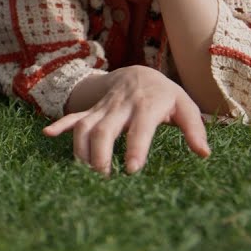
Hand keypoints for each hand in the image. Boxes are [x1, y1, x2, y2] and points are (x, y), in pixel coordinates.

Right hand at [43, 66, 210, 174]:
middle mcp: (121, 106)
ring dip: (81, 149)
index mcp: (147, 106)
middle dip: (100, 154)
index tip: (132, 171)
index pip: (139, 129)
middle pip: (104, 129)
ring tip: (86, 171)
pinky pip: (73, 116)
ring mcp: (103, 108)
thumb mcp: (185, 106)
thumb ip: (194, 129)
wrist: (139, 73)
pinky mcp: (92, 110)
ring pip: (85, 126)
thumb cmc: (166, 96)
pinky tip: (48, 134)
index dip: (134, 149)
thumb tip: (203, 153)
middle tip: (104, 177)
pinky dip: (60, 125)